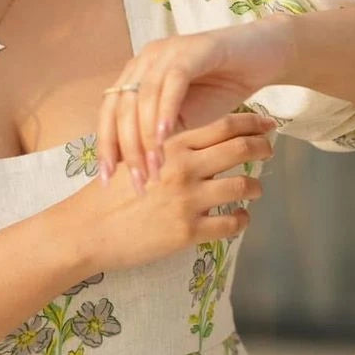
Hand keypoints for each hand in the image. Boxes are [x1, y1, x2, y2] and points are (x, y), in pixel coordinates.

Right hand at [76, 111, 277, 273]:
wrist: (86, 229)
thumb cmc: (104, 192)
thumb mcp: (133, 155)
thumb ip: (163, 145)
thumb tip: (188, 139)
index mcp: (170, 145)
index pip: (223, 126)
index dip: (251, 122)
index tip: (266, 123)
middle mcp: (184, 168)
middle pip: (240, 149)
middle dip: (262, 147)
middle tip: (269, 149)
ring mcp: (188, 200)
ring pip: (243, 186)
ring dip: (255, 187)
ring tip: (254, 189)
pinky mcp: (188, 232)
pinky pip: (231, 223)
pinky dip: (242, 220)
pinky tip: (239, 218)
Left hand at [97, 17, 291, 189]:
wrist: (265, 57)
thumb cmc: (223, 88)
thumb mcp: (186, 119)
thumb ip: (161, 136)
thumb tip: (136, 172)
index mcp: (137, 75)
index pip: (110, 112)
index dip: (106, 145)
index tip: (105, 179)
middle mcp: (145, 60)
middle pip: (121, 107)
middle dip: (125, 148)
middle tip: (135, 182)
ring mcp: (166, 51)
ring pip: (144, 97)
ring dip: (146, 136)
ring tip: (153, 169)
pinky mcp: (191, 49)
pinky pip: (172, 82)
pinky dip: (166, 110)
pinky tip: (166, 138)